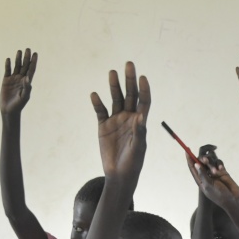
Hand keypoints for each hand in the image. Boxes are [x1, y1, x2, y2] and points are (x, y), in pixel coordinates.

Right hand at [0, 48, 37, 114]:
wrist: (9, 110)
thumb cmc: (18, 105)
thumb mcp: (24, 97)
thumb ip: (27, 88)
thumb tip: (28, 78)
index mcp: (27, 82)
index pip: (31, 70)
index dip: (33, 62)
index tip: (35, 54)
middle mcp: (21, 79)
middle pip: (25, 66)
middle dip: (26, 58)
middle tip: (28, 49)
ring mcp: (13, 79)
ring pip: (17, 66)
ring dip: (18, 59)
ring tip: (19, 51)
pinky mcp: (6, 80)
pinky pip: (7, 70)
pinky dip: (8, 65)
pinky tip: (8, 59)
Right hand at [90, 62, 150, 181]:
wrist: (118, 174)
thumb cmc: (133, 163)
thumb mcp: (138, 148)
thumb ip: (139, 132)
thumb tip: (141, 116)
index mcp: (140, 121)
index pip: (143, 101)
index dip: (144, 89)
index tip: (143, 77)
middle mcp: (128, 117)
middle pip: (129, 95)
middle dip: (129, 80)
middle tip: (129, 64)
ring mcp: (116, 120)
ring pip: (115, 99)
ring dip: (114, 86)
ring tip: (112, 72)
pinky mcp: (103, 126)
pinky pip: (100, 111)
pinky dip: (97, 103)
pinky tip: (94, 95)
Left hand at [187, 154, 238, 211]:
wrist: (233, 199)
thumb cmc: (219, 196)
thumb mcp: (208, 186)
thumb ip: (202, 174)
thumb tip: (195, 164)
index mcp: (200, 179)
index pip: (192, 167)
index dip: (188, 158)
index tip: (187, 150)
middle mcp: (206, 175)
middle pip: (200, 161)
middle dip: (202, 159)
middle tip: (205, 160)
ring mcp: (214, 172)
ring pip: (210, 160)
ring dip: (212, 163)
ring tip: (216, 171)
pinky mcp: (222, 170)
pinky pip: (218, 162)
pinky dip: (219, 163)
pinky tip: (221, 169)